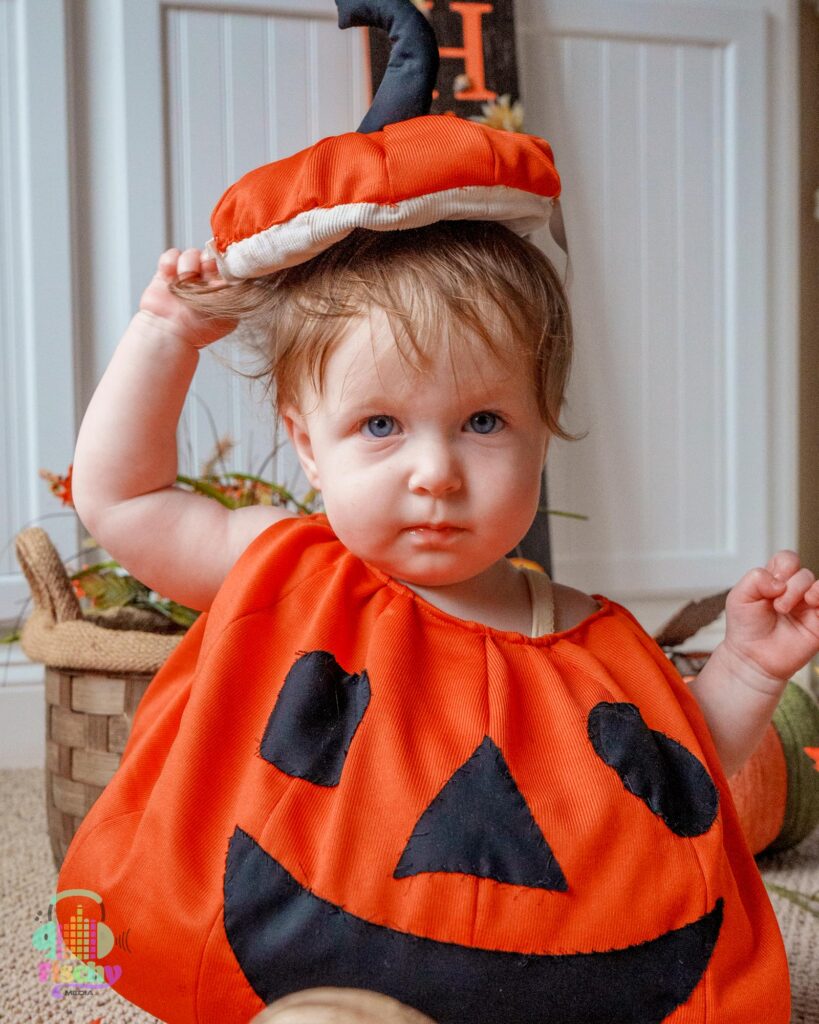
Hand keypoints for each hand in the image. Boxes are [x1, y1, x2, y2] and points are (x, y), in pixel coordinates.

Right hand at [139, 247, 235, 347]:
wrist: (170, 333)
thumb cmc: (200, 329)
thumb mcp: (226, 314)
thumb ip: (234, 294)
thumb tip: (239, 276)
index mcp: (225, 288)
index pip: (231, 266)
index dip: (226, 264)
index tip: (221, 270)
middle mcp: (208, 279)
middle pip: (212, 255)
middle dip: (207, 261)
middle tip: (204, 270)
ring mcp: (189, 274)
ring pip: (192, 253)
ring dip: (188, 263)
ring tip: (184, 277)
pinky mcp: (169, 271)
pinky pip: (172, 255)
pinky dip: (170, 262)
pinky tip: (169, 276)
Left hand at [721, 551, 818, 688]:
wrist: (752, 658)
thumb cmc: (745, 628)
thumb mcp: (739, 597)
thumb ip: (755, 579)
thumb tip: (780, 581)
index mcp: (776, 581)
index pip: (788, 560)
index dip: (783, 567)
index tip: (771, 586)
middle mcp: (794, 592)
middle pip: (804, 574)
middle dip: (791, 586)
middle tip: (777, 606)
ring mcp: (808, 607)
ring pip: (818, 586)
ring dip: (805, 592)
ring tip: (787, 608)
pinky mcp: (818, 623)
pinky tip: (811, 604)